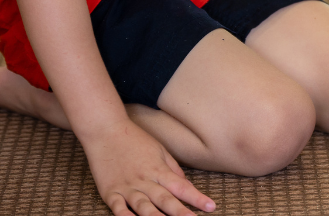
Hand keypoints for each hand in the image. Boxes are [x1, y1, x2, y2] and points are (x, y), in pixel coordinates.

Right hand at [80, 118, 215, 215]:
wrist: (105, 130)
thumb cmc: (135, 139)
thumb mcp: (160, 151)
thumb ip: (173, 170)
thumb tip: (186, 185)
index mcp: (159, 170)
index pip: (182, 187)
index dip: (197, 198)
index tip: (211, 207)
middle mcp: (145, 180)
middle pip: (165, 199)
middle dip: (180, 212)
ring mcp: (127, 187)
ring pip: (143, 207)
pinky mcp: (110, 192)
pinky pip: (118, 208)